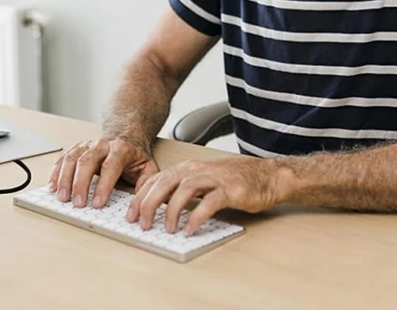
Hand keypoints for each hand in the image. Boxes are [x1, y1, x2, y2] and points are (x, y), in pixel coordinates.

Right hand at [49, 137, 158, 208]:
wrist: (126, 135)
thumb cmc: (134, 155)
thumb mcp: (148, 167)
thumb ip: (146, 184)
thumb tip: (140, 204)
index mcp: (121, 149)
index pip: (111, 166)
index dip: (104, 185)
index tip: (97, 203)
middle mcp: (102, 145)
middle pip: (87, 161)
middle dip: (80, 183)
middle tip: (77, 203)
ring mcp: (87, 145)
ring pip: (73, 158)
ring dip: (65, 178)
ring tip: (62, 197)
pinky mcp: (77, 148)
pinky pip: (64, 157)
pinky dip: (56, 171)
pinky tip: (53, 185)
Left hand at [126, 157, 284, 235]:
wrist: (266, 176)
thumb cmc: (233, 181)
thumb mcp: (201, 182)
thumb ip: (182, 191)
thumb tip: (158, 208)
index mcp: (186, 168)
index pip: (156, 179)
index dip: (140, 196)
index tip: (130, 214)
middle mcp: (196, 169)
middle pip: (164, 182)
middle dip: (149, 203)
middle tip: (142, 223)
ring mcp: (213, 178)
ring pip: (184, 189)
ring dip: (171, 210)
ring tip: (166, 229)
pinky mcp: (229, 189)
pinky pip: (209, 203)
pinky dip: (197, 216)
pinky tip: (190, 229)